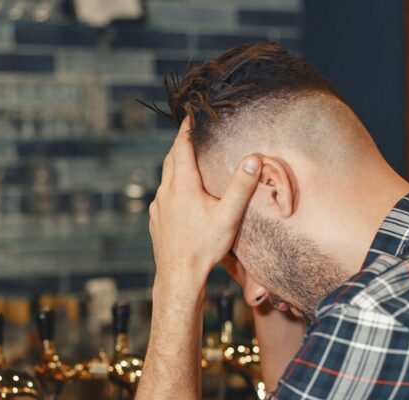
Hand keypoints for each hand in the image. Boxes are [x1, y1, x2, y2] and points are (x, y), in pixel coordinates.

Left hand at [149, 120, 260, 288]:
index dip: (187, 128)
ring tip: (190, 159)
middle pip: (171, 157)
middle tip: (193, 132)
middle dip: (182, 143)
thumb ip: (240, 187)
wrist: (178, 277)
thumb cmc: (204, 247)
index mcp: (182, 184)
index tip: (192, 113)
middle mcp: (165, 191)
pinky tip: (183, 193)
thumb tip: (252, 158)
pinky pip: (163, 194)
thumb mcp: (228, 217)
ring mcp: (158, 206)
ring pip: (165, 176)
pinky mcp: (156, 219)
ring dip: (176, 164)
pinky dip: (172, 185)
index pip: (181, 145)